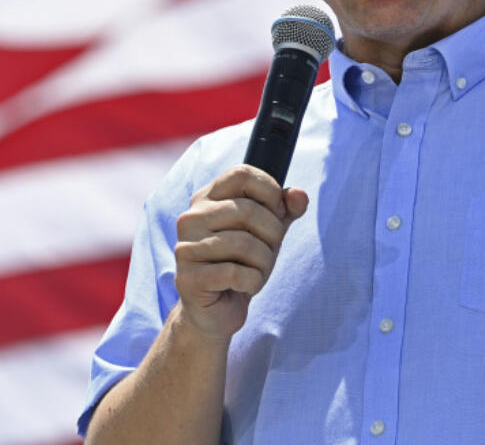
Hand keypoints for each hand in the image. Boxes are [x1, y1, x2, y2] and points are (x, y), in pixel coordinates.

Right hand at [173, 165, 308, 340]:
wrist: (217, 309)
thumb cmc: (242, 263)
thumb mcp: (269, 231)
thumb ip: (286, 209)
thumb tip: (299, 195)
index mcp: (206, 198)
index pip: (242, 174)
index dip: (270, 191)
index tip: (277, 212)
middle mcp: (190, 218)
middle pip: (249, 211)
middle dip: (273, 235)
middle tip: (269, 251)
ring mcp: (186, 247)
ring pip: (245, 244)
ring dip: (264, 262)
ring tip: (257, 271)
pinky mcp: (188, 278)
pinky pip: (237, 273)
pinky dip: (253, 282)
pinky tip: (245, 286)